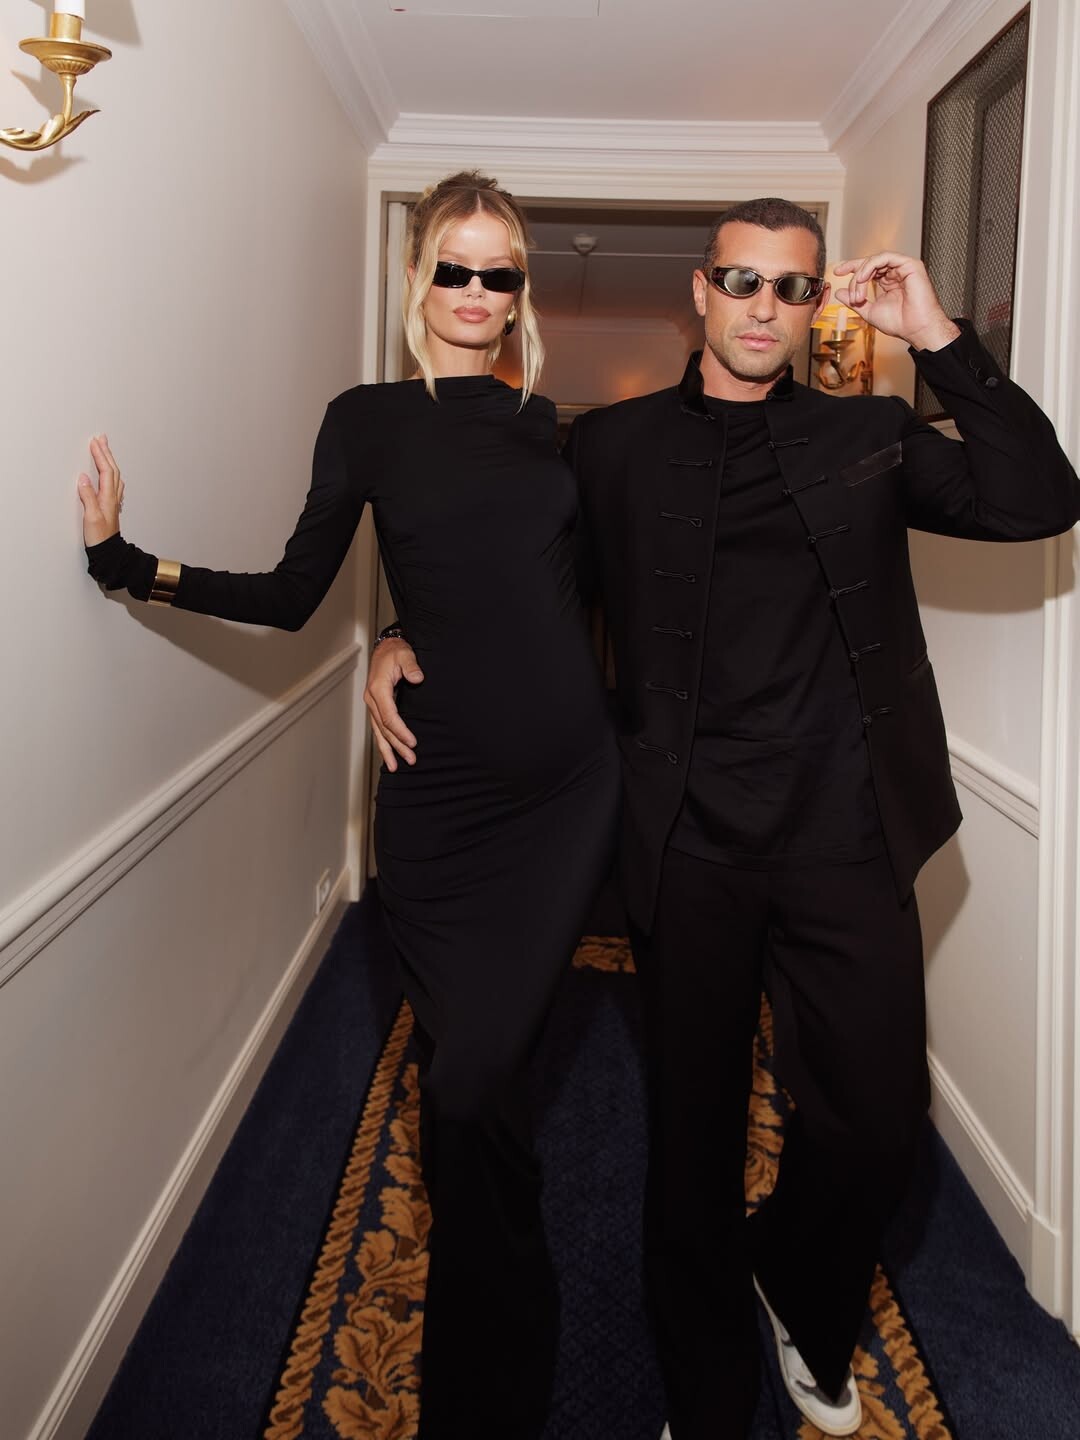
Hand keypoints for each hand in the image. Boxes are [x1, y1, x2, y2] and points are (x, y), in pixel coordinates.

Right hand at [77, 434, 124, 546]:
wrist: (108, 551)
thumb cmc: (99, 537)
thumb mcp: (91, 516)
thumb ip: (88, 496)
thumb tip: (83, 477)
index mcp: (108, 497)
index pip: (105, 471)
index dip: (100, 455)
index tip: (94, 442)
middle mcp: (113, 497)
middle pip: (112, 470)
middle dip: (106, 453)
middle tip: (101, 439)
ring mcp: (113, 501)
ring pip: (114, 475)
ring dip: (109, 460)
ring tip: (105, 449)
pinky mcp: (110, 506)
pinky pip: (113, 483)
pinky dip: (110, 472)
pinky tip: (109, 473)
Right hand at [363, 636, 423, 770]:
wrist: (385, 648)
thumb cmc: (395, 652)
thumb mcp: (404, 654)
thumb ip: (411, 666)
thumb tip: (417, 678)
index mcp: (378, 688)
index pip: (389, 716)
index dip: (400, 731)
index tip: (412, 742)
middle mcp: (372, 699)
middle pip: (384, 728)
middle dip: (397, 745)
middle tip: (411, 759)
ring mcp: (372, 705)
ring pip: (379, 731)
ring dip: (388, 749)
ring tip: (395, 767)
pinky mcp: (376, 707)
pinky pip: (379, 728)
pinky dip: (383, 742)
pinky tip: (389, 754)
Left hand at [833, 253, 959, 351]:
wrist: (917, 329)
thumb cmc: (900, 323)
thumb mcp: (869, 311)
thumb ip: (855, 302)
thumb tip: (839, 293)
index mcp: (889, 281)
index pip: (868, 269)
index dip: (852, 267)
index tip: (837, 272)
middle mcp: (896, 272)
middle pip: (869, 263)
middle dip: (855, 277)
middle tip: (852, 294)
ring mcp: (904, 267)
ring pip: (875, 260)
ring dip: (861, 275)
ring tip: (858, 293)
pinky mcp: (910, 264)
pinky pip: (885, 257)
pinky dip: (870, 267)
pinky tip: (863, 279)